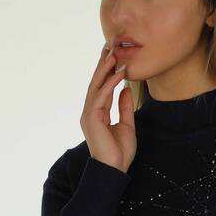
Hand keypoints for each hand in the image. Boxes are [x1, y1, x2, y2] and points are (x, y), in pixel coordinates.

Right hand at [80, 43, 136, 173]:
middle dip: (102, 65)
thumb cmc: (119, 152)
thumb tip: (126, 89)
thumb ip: (124, 107)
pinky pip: (101, 96)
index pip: (101, 88)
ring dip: (105, 69)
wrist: (114, 169)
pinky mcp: (91, 118)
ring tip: (113, 53)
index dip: (106, 72)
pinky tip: (119, 73)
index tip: (112, 56)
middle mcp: (90, 112)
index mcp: (97, 114)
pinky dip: (110, 83)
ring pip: (96, 86)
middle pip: (96, 83)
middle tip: (109, 46)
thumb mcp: (127, 125)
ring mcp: (89, 115)